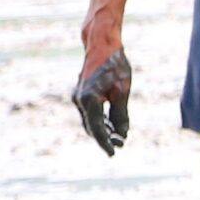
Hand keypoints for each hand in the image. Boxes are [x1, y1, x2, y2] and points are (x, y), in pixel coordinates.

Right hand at [72, 41, 132, 155]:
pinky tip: (111, 124)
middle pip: (91, 127)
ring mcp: (78, 97)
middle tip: (120, 145)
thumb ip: (120, 114)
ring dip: (102, 130)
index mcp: (89, 101)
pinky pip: (89, 112)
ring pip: (89, 120)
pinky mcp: (80, 94)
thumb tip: (122, 133)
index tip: (114, 153)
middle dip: (105, 137)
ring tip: (118, 137)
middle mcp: (79, 100)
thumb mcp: (122, 91)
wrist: (101, 45)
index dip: (105, 143)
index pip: (97, 129)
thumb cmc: (115, 66)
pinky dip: (99, 120)